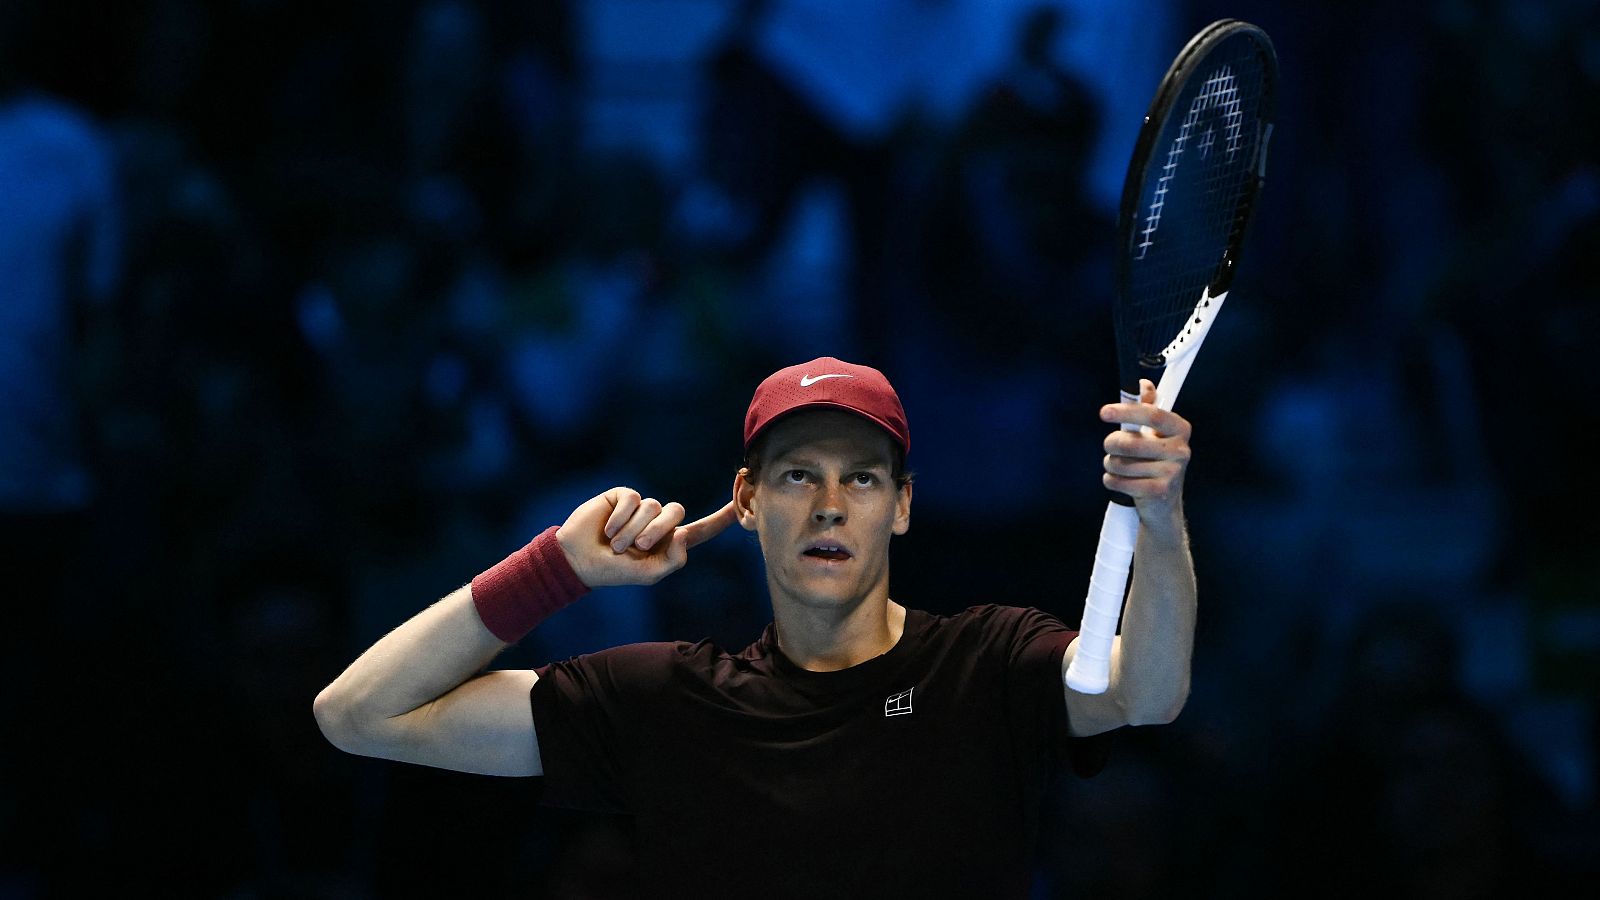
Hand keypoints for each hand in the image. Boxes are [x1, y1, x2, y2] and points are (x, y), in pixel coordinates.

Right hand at [556, 488, 737, 587]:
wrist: (579, 560)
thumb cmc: (614, 571)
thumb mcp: (649, 574)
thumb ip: (673, 559)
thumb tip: (683, 532)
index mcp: (670, 542)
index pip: (702, 529)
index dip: (723, 517)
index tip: (742, 503)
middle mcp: (659, 522)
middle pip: (676, 512)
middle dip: (655, 531)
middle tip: (634, 547)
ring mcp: (641, 507)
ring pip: (653, 506)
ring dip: (632, 529)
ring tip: (616, 543)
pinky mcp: (623, 496)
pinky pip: (633, 499)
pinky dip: (620, 518)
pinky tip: (607, 529)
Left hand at [1100, 378, 1191, 517]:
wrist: (1164, 501)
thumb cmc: (1154, 459)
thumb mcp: (1154, 432)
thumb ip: (1147, 407)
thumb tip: (1142, 384)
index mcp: (1180, 429)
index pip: (1152, 415)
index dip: (1126, 411)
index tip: (1104, 412)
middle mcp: (1181, 450)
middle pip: (1129, 442)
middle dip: (1111, 443)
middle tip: (1110, 446)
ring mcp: (1172, 473)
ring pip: (1120, 464)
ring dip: (1110, 464)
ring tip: (1119, 466)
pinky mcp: (1159, 492)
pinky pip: (1118, 482)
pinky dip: (1111, 481)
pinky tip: (1120, 481)